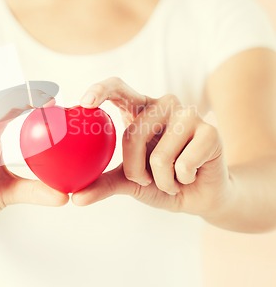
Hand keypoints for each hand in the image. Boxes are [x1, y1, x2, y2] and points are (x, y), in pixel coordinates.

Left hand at [72, 77, 232, 216]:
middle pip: (133, 135)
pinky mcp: (210, 130)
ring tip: (174, 177)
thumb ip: (103, 184)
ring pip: (159, 156)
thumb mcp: (128, 181)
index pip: (118, 88)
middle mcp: (163, 105)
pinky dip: (183, 180)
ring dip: (162, 180)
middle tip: (147, 179)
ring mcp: (188, 114)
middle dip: (135, 170)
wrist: (199, 196)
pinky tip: (192, 174)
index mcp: (139, 109)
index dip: (101, 90)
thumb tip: (76, 198)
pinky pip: (184, 164)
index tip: (85, 103)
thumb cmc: (160, 182)